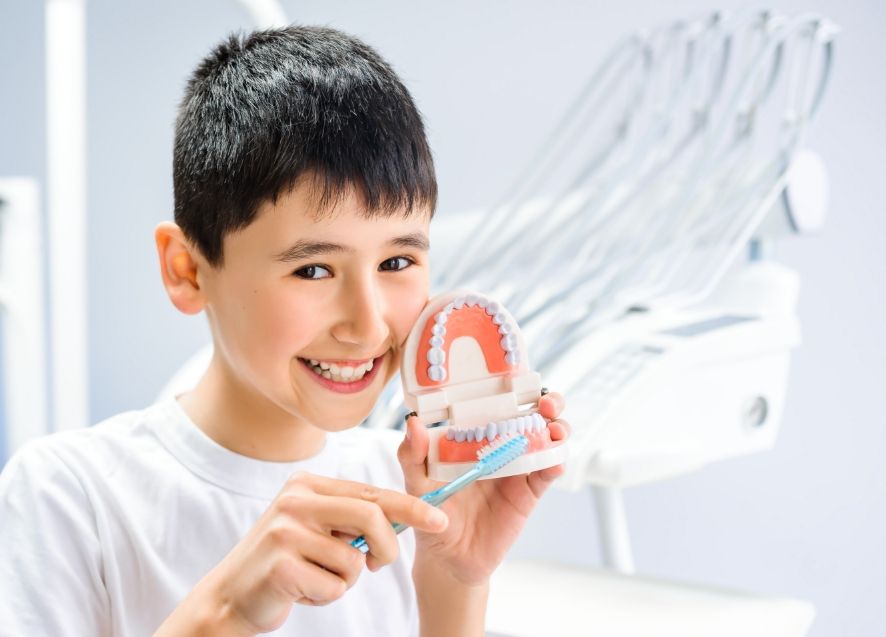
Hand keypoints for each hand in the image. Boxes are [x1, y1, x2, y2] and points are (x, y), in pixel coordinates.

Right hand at [155, 472, 447, 635]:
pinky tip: (302, 591)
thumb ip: (353, 518)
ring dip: (345, 580)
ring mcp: (285, 531)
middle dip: (388, 547)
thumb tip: (407, 517)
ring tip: (317, 578)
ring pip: (354, 560)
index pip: (372, 493)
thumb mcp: (318, 529)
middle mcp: (296, 500)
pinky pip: (334, 587)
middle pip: (371, 517)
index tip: (440, 520)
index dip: (411, 507)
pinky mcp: (280, 565)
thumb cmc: (286, 562)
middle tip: (381, 565)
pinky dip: (326, 596)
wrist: (232, 596)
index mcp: (308, 486)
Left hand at [398, 392, 569, 586]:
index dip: (513, 387)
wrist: (449, 559)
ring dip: (558, 427)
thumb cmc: (431, 515)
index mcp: (474, 436)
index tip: (519, 377)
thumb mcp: (417, 484)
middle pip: (533, 414)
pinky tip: (554, 460)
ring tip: (554, 428)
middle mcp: (500, 446)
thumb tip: (413, 422)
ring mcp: (517, 468)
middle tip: (544, 402)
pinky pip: (548, 472)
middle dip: (547, 402)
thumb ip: (412, 456)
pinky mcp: (529, 492)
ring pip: (548, 439)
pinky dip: (557, 462)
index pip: (498, 402)